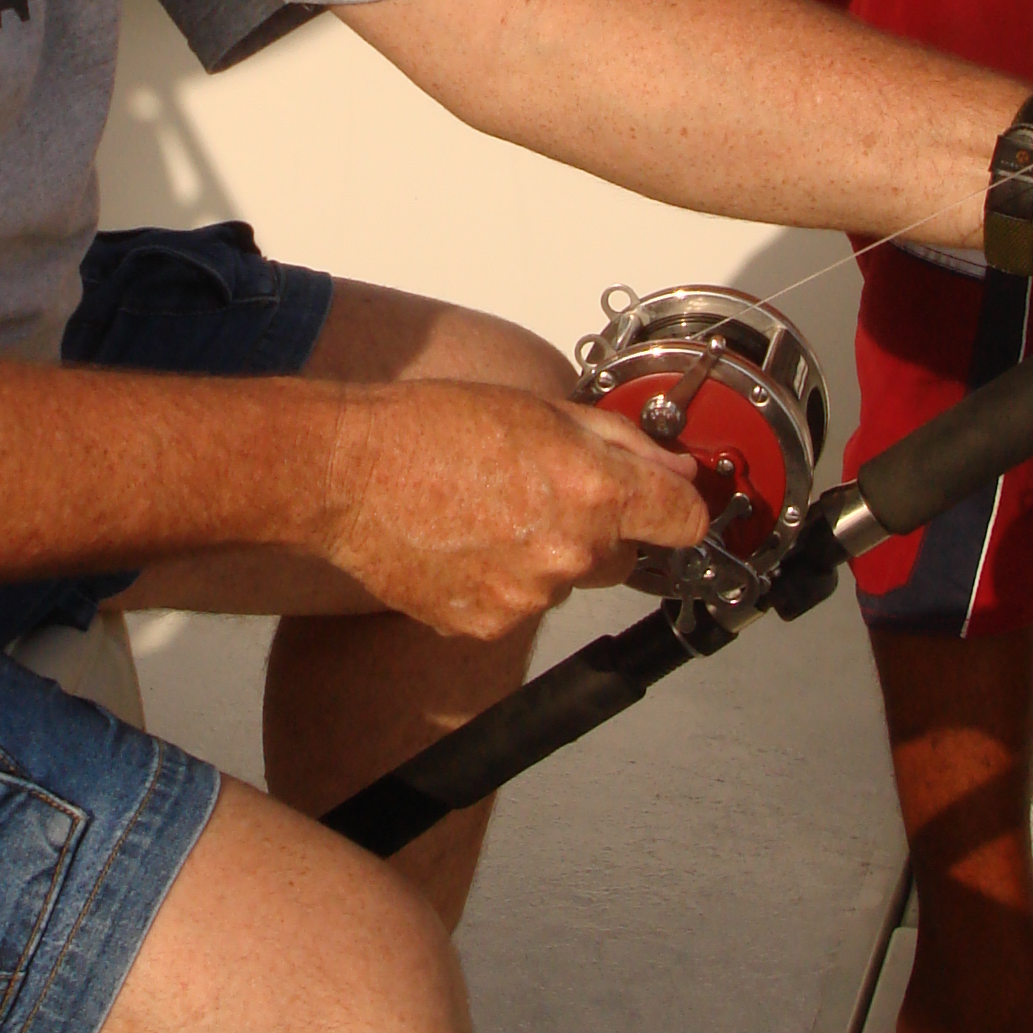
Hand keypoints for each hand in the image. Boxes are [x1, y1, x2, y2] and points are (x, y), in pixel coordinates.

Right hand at [320, 381, 707, 639]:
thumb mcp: (538, 408)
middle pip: (624, 556)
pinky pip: (515, 607)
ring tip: (484, 512)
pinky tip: (462, 543)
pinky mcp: (486, 625)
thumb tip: (671, 467)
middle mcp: (570, 552)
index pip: (687, 520)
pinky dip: (498, 582)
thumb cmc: (427, 428)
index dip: (678, 507)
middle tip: (537, 490)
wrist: (345, 473)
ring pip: (565, 581)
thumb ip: (619, 441)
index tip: (664, 503)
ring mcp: (528, 597)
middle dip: (598, 527)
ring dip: (542, 554)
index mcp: (593, 490)